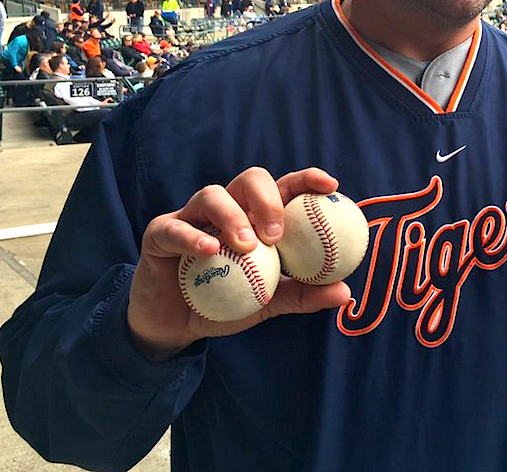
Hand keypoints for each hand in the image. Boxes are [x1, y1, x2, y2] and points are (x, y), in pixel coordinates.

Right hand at [127, 167, 350, 361]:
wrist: (175, 327)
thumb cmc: (226, 304)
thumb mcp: (268, 302)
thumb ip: (302, 294)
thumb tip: (345, 293)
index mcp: (255, 216)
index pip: (283, 187)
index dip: (306, 179)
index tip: (330, 186)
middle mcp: (226, 208)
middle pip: (249, 179)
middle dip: (268, 197)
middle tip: (278, 233)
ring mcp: (192, 216)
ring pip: (212, 195)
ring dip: (233, 215)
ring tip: (247, 244)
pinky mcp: (161, 233)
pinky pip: (176, 228)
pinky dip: (194, 237)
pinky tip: (210, 251)